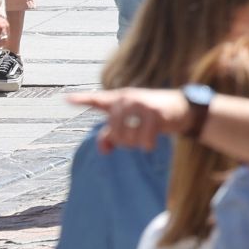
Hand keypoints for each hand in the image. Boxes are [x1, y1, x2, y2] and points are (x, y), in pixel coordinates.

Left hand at [68, 87, 189, 153]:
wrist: (182, 108)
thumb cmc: (154, 114)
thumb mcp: (131, 122)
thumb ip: (112, 135)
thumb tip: (104, 150)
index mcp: (119, 98)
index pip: (97, 99)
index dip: (81, 99)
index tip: (66, 99)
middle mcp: (127, 99)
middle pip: (113, 131)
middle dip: (124, 141)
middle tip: (135, 139)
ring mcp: (141, 104)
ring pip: (126, 137)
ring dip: (135, 144)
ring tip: (144, 138)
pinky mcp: (155, 113)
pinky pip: (143, 139)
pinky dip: (147, 145)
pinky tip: (151, 142)